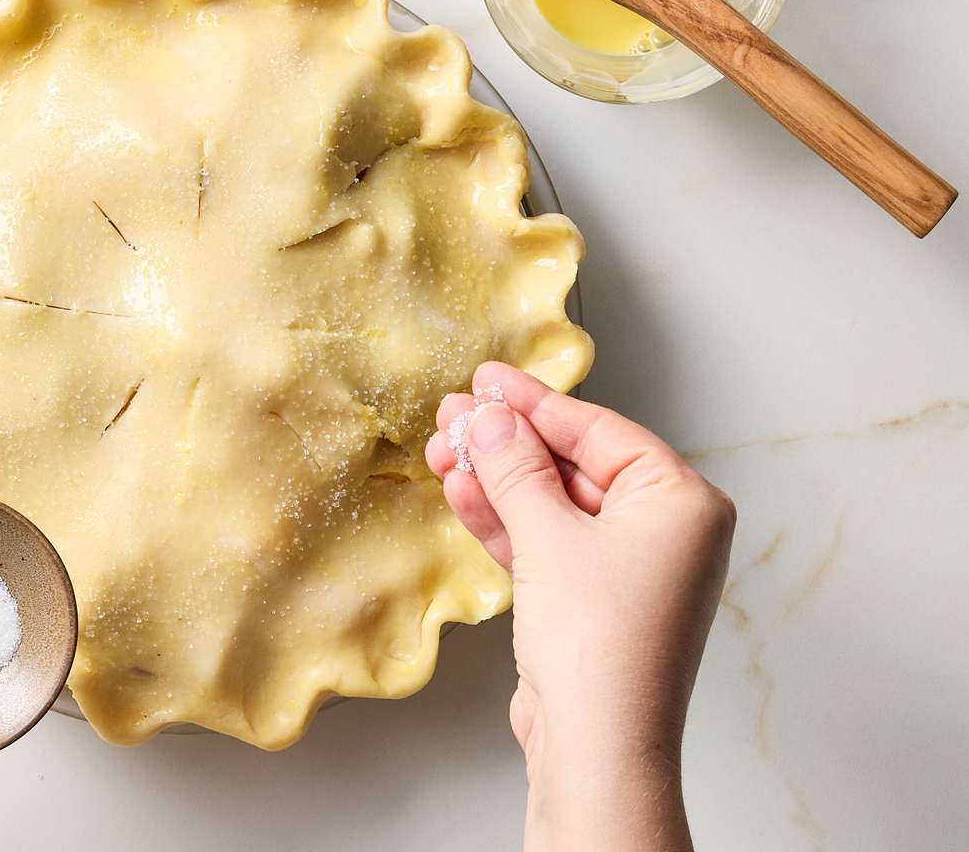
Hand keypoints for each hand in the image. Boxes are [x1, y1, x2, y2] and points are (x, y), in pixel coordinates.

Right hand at [426, 363, 734, 851]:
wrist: (596, 746)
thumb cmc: (598, 644)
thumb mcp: (549, 536)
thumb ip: (516, 468)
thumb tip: (488, 417)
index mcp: (682, 502)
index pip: (599, 430)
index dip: (534, 402)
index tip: (486, 380)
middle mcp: (665, 530)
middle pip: (573, 464)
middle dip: (507, 443)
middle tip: (453, 416)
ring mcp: (628, 568)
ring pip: (552, 504)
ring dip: (496, 479)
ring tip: (443, 452)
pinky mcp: (592, 600)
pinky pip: (546, 542)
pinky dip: (505, 520)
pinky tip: (462, 494)